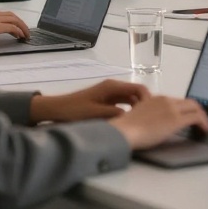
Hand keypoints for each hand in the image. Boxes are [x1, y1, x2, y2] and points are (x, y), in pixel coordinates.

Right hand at [0, 10, 29, 44]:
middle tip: (26, 31)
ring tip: (26, 35)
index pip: (7, 14)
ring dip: (22, 28)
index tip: (19, 27)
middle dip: (21, 23)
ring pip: (15, 21)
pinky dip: (18, 32)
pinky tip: (20, 36)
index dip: (15, 20)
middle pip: (13, 16)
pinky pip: (12, 28)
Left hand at [30, 80, 151, 121]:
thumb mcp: (95, 113)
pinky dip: (129, 110)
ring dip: (137, 108)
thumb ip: (114, 113)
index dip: (148, 99)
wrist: (56, 109)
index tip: (151, 113)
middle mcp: (114, 87)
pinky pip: (123, 103)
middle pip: (136, 93)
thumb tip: (132, 117)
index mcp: (112, 86)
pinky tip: (130, 121)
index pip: (138, 89)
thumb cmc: (74, 110)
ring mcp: (110, 93)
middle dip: (144, 104)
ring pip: (131, 99)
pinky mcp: (107, 100)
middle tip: (149, 120)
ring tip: (142, 122)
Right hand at [110, 96, 207, 149]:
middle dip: (197, 111)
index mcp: (157, 99)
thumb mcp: (140, 116)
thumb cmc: (126, 129)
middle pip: (189, 102)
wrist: (124, 131)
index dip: (186, 108)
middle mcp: (166, 100)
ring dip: (202, 117)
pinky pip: (196, 118)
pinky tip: (204, 131)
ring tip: (204, 127)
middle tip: (201, 121)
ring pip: (195, 108)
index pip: (177, 101)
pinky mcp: (177, 120)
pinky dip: (203, 123)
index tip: (189, 115)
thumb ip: (151, 114)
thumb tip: (157, 122)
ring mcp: (172, 109)